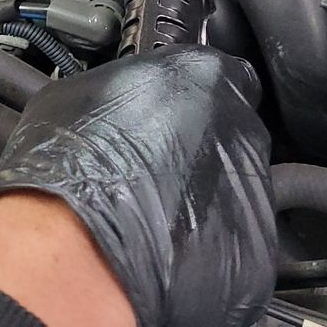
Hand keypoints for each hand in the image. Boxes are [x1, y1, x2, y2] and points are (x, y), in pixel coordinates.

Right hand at [0, 46, 275, 326]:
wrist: (72, 252)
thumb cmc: (72, 169)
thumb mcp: (82, 90)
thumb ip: (128, 82)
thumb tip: (124, 93)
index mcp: (205, 76)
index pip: (225, 75)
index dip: (199, 96)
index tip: (178, 113)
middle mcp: (240, 127)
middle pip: (233, 130)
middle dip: (202, 146)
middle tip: (159, 166)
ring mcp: (253, 189)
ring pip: (237, 185)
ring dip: (205, 195)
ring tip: (157, 209)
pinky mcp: (255, 248)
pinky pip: (237, 238)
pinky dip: (209, 242)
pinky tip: (168, 244)